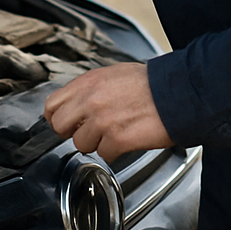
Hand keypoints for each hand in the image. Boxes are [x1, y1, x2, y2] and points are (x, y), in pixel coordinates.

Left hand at [43, 64, 172, 161]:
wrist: (179, 92)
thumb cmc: (151, 84)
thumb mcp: (113, 75)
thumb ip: (90, 89)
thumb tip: (76, 104)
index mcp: (87, 83)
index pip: (51, 105)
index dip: (57, 118)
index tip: (66, 123)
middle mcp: (90, 101)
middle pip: (60, 127)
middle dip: (72, 133)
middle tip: (87, 133)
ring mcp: (102, 121)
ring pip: (81, 144)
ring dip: (97, 143)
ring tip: (114, 134)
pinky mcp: (117, 139)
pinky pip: (104, 154)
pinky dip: (115, 152)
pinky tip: (126, 141)